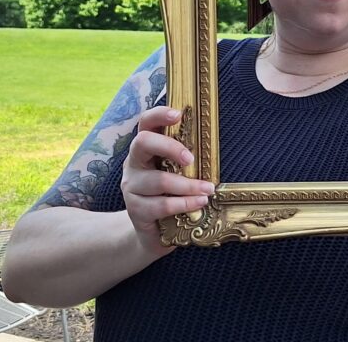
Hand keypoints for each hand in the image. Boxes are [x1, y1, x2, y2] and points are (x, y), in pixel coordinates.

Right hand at [120, 106, 214, 255]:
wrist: (152, 233)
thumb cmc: (171, 192)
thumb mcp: (177, 170)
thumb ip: (187, 155)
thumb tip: (215, 141)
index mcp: (146, 146)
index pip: (146, 122)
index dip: (159, 115)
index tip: (178, 114)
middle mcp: (133, 162)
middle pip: (143, 143)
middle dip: (170, 146)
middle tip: (191, 158)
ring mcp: (131, 186)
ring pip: (159, 179)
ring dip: (189, 185)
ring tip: (209, 189)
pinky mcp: (135, 209)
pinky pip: (161, 205)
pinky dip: (185, 203)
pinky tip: (200, 203)